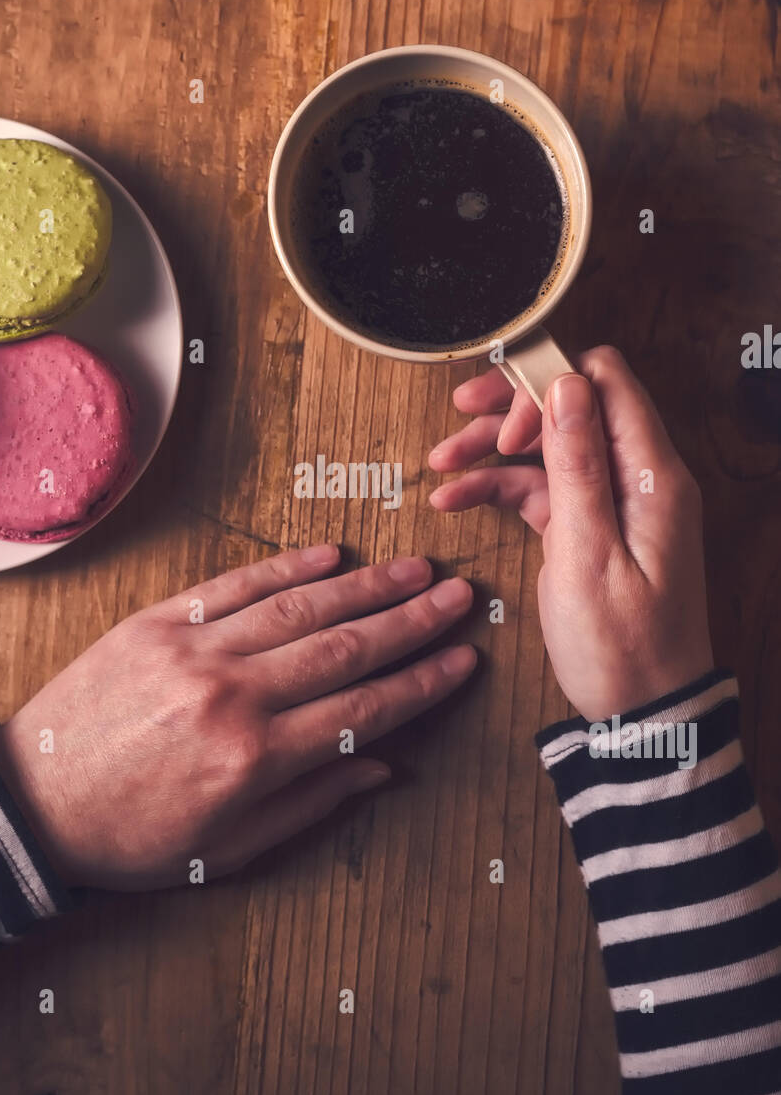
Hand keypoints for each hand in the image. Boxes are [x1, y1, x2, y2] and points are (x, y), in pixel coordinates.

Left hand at [0, 546, 475, 889]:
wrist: (32, 806)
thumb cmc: (133, 839)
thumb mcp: (228, 851)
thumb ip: (311, 803)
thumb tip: (385, 768)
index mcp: (254, 759)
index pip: (363, 710)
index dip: (421, 682)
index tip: (463, 659)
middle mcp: (232, 695)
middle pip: (344, 648)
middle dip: (411, 621)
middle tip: (459, 595)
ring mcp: (193, 651)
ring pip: (298, 609)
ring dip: (365, 586)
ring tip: (414, 568)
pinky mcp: (157, 623)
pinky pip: (234, 586)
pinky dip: (286, 568)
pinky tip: (330, 555)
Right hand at [428, 346, 713, 719]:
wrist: (642, 712)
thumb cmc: (623, 647)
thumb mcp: (588, 553)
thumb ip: (578, 465)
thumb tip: (567, 386)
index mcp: (651, 474)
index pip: (606, 382)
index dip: (548, 383)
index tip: (501, 414)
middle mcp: (637, 477)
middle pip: (571, 406)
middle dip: (511, 409)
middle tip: (460, 422)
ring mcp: (613, 502)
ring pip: (549, 446)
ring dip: (494, 450)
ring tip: (441, 463)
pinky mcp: (590, 528)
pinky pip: (543, 489)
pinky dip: (500, 488)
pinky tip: (455, 498)